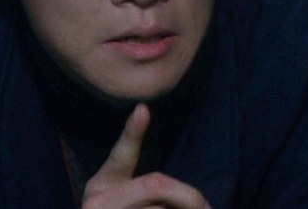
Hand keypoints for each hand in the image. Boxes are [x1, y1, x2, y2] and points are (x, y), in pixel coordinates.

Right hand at [81, 103, 210, 208]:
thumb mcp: (117, 201)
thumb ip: (145, 189)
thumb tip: (181, 175)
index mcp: (101, 186)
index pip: (121, 156)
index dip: (131, 132)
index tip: (143, 109)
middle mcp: (98, 204)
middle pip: (157, 184)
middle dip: (189, 195)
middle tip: (208, 207)